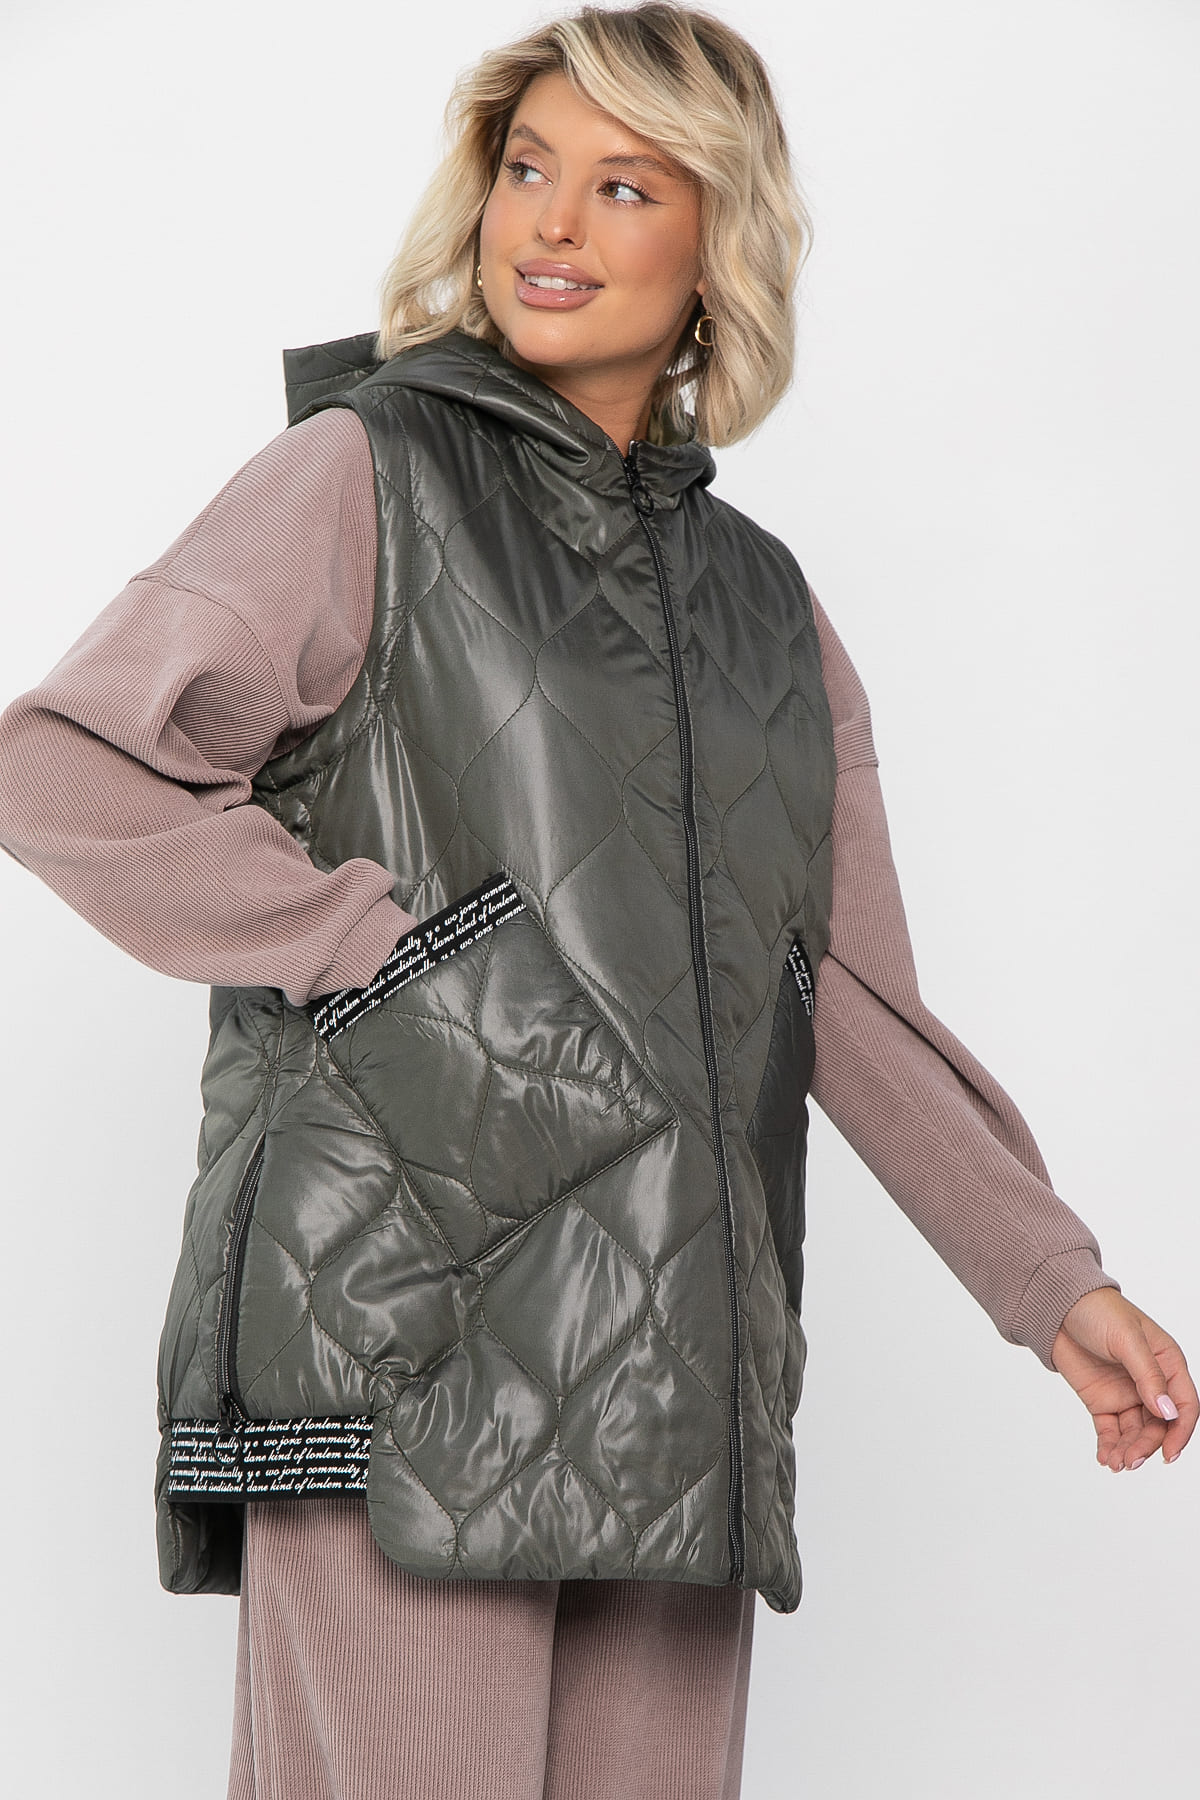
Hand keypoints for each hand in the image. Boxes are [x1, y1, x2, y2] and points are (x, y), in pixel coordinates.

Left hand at [1051, 1287, 1195, 1470]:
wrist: (1058, 1307)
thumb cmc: (1099, 1311)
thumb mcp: (1127, 1339)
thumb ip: (1147, 1375)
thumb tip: (1167, 1411)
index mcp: (1167, 1363)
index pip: (1184, 1404)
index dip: (1180, 1431)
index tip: (1168, 1454)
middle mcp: (1150, 1382)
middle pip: (1159, 1425)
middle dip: (1147, 1445)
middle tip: (1131, 1460)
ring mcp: (1126, 1393)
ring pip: (1135, 1432)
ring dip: (1128, 1449)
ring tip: (1115, 1462)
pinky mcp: (1102, 1401)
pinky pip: (1111, 1429)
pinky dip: (1110, 1445)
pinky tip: (1105, 1457)